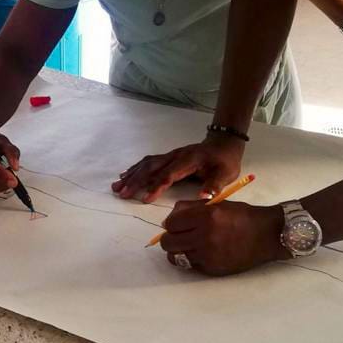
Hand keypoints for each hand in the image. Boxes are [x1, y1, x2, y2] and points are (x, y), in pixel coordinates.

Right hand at [112, 135, 243, 203]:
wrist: (223, 144)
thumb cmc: (224, 161)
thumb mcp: (225, 173)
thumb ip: (214, 185)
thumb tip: (204, 197)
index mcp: (188, 160)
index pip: (169, 174)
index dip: (156, 186)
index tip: (145, 199)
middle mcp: (175, 156)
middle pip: (151, 168)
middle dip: (135, 181)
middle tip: (121, 193)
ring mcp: (170, 155)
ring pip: (147, 164)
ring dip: (131, 175)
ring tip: (117, 186)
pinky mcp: (168, 157)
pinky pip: (148, 162)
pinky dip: (135, 169)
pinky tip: (125, 175)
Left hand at [160, 202, 285, 275]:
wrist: (267, 235)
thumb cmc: (243, 215)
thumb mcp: (217, 204)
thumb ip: (191, 208)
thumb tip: (169, 219)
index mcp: (206, 216)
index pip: (171, 223)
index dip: (171, 223)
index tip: (177, 223)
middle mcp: (205, 236)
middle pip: (168, 242)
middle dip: (170, 237)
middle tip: (180, 235)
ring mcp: (208, 255)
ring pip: (175, 256)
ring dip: (178, 250)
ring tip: (187, 245)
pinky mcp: (212, 269)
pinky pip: (189, 265)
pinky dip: (190, 259)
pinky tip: (200, 252)